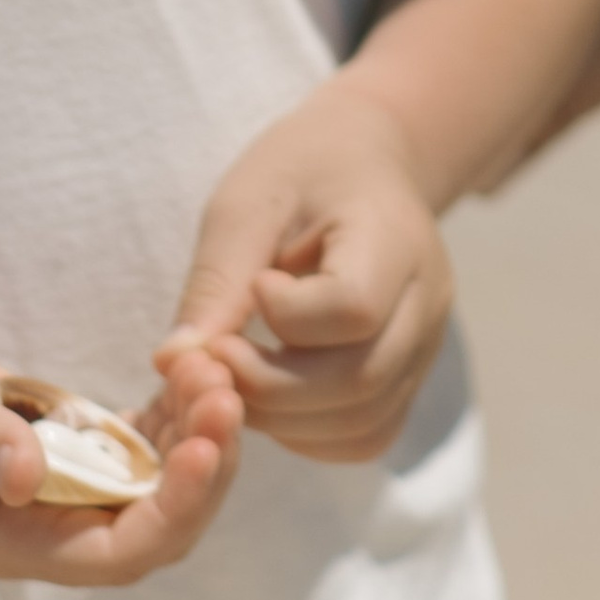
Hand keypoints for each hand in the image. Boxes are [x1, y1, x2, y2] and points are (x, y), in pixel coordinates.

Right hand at [0, 323, 242, 585]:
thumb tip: (32, 477)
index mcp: (15, 545)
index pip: (121, 553)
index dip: (176, 508)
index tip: (207, 444)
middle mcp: (48, 529)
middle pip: (158, 524)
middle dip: (206, 467)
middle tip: (226, 393)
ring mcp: (61, 490)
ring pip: (159, 483)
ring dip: (196, 435)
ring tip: (213, 368)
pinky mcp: (65, 447)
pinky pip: (138, 445)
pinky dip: (171, 413)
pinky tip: (186, 367)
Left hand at [158, 88, 450, 465]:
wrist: (365, 164)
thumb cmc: (302, 169)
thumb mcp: (249, 202)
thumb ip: (217, 281)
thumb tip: (173, 363)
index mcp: (396, 239)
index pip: (353, 308)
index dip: (287, 317)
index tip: (252, 288)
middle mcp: (426, 302)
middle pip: (360, 380)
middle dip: (271, 387)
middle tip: (217, 355)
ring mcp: (425, 347)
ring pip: (364, 422)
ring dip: (285, 420)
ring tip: (237, 374)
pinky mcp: (409, 378)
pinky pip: (367, 435)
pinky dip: (310, 435)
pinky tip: (271, 397)